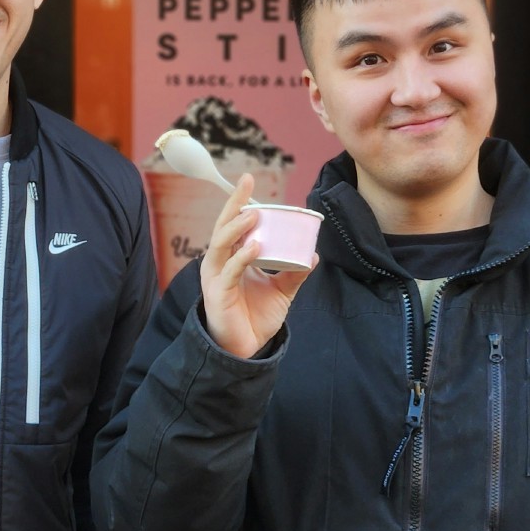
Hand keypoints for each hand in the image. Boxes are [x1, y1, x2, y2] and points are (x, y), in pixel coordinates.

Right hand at [200, 173, 315, 359]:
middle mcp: (220, 263)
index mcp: (232, 258)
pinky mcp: (218, 293)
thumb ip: (293, 274)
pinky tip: (254, 247)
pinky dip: (241, 258)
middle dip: (233, 204)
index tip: (248, 181)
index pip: (233, 224)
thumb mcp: (281, 291)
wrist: (247, 349)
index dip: (239, 203)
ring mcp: (217, 277)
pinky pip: (229, 272)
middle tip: (245, 184)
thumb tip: (312, 255)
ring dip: (236, 228)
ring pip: (221, 244)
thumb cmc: (256, 317)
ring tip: (251, 216)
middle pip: (223, 227)